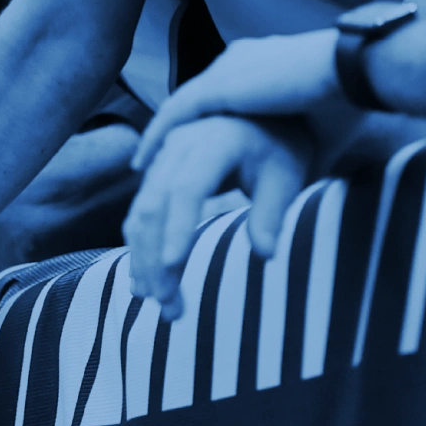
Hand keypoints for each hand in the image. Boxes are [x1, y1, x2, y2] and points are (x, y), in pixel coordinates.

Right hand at [123, 116, 311, 319]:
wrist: (258, 121)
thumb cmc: (278, 151)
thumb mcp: (286, 176)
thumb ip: (272, 212)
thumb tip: (266, 254)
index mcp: (214, 142)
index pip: (187, 187)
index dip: (177, 225)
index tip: (173, 265)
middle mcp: (178, 146)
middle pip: (155, 204)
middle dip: (155, 256)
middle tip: (168, 304)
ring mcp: (162, 159)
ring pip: (141, 212)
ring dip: (144, 258)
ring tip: (157, 302)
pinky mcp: (155, 176)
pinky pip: (139, 213)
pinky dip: (139, 247)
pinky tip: (143, 281)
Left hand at [132, 30, 343, 169]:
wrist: (355, 72)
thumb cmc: (350, 102)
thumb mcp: (317, 131)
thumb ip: (300, 149)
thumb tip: (304, 177)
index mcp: (265, 62)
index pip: (224, 92)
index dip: (204, 121)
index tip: (189, 147)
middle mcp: (240, 59)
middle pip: (196, 98)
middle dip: (174, 130)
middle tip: (152, 160)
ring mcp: (227, 68)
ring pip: (181, 106)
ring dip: (160, 138)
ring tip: (142, 166)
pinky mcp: (220, 84)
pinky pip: (178, 112)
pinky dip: (160, 136)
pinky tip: (146, 161)